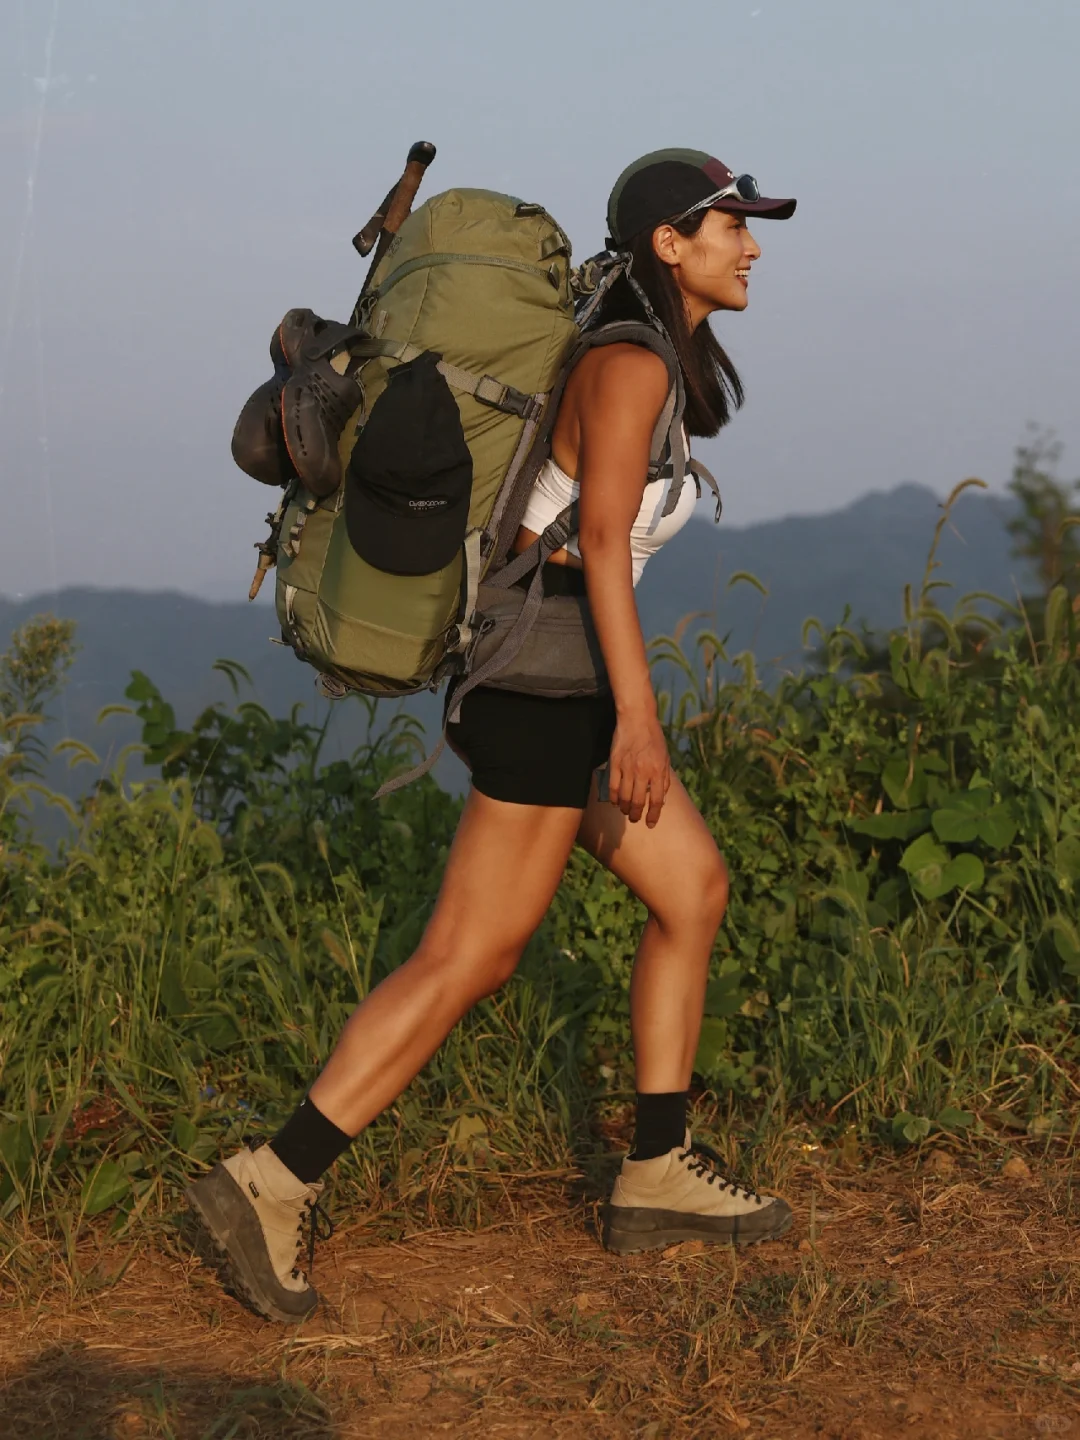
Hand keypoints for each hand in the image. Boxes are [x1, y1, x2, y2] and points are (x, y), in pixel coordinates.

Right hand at [607, 711, 670, 826]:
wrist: (637, 719)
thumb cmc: (654, 738)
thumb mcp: (665, 758)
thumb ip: (664, 779)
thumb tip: (661, 799)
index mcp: (657, 771)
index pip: (656, 800)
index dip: (653, 815)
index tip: (650, 824)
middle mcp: (642, 772)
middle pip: (637, 802)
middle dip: (636, 815)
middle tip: (635, 819)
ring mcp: (627, 768)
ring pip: (623, 797)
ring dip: (624, 808)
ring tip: (625, 811)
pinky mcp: (614, 763)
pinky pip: (612, 786)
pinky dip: (613, 797)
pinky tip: (615, 801)